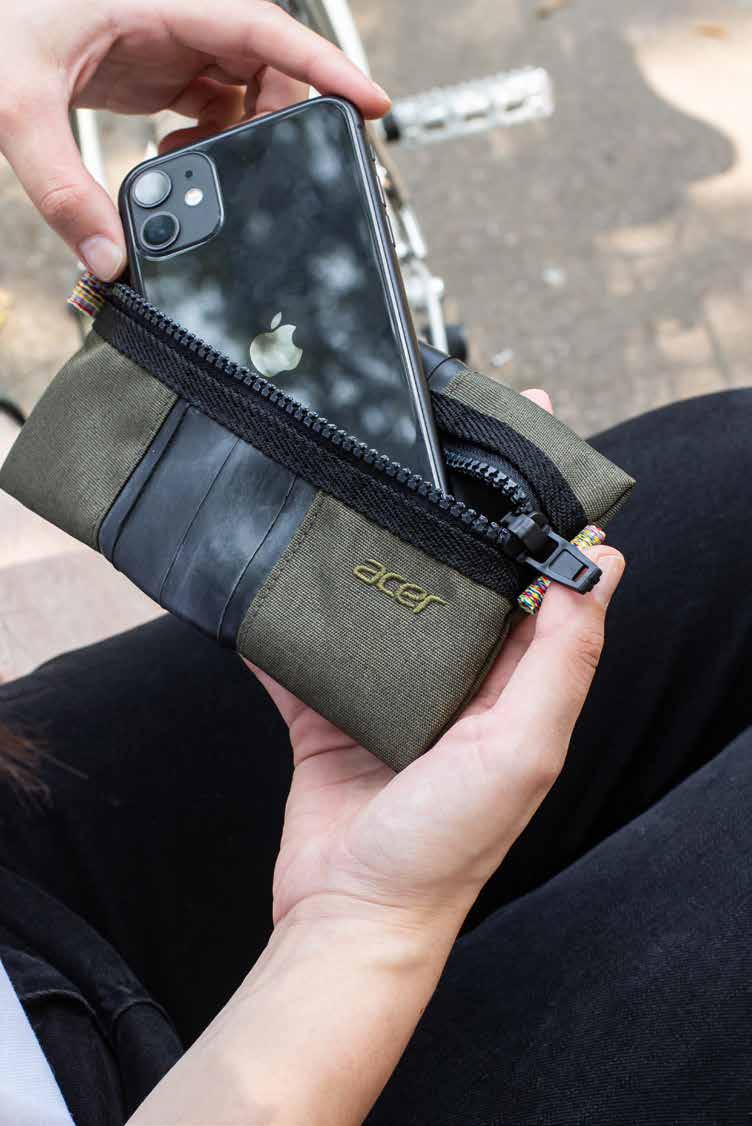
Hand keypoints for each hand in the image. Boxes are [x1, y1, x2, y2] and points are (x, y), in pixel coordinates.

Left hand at [0, 0, 388, 278]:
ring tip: (204, 171)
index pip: (265, 28)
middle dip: (281, 121)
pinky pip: (220, 104)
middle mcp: (179, 18)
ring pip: (250, 88)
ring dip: (244, 137)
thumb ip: (61, 189)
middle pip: (270, 66)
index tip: (370, 104)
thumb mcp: (16, 107)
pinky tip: (180, 162)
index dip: (325, 64)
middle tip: (274, 171)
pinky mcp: (165, 70)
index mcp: (160, 2)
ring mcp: (175, 44)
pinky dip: (215, 142)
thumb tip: (109, 260)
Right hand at [251, 390, 625, 937]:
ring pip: (381, 598)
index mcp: (519, 681)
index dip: (543, 509)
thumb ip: (562, 658)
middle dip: (447, 513)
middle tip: (425, 442)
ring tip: (346, 489)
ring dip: (366, 553)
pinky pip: (308, 646)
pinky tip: (268, 572)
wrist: (351, 914)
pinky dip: (288, 616)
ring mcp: (394, 690)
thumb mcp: (522, 748)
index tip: (532, 438)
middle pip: (459, 574)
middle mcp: (462, 678)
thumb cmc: (446, 847)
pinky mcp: (332, 706)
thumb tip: (601, 564)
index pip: (544, 576)